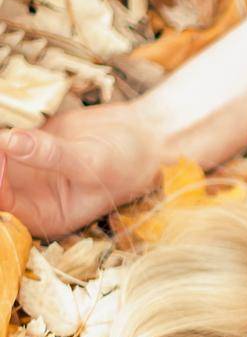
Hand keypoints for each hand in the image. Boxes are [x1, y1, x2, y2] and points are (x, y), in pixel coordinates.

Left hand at [0, 99, 162, 239]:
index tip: (3, 152)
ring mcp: (28, 170)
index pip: (6, 206)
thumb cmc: (127, 162)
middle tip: (2, 138)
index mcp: (48, 216)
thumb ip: (51, 155)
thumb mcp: (92, 162)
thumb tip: (10, 142)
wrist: (143, 135)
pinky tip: (9, 121)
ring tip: (6, 131)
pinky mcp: (28, 143)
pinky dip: (5, 129)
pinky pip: (4, 139)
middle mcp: (32, 197)